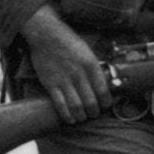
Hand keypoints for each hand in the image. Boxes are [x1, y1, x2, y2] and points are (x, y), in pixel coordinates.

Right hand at [22, 11, 115, 125]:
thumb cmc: (69, 41)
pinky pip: (60, 104)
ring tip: (82, 118)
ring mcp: (64, 80)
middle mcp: (79, 74)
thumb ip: (95, 68)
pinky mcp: (50, 84)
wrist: (46, 34)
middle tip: (94, 114)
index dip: (106, 104)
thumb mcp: (88, 51)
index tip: (105, 106)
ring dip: (81, 116)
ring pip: (76, 106)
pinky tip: (70, 119)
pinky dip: (66, 115)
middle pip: (91, 102)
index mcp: (91, 65)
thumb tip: (104, 83)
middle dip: (94, 113)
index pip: (103, 91)